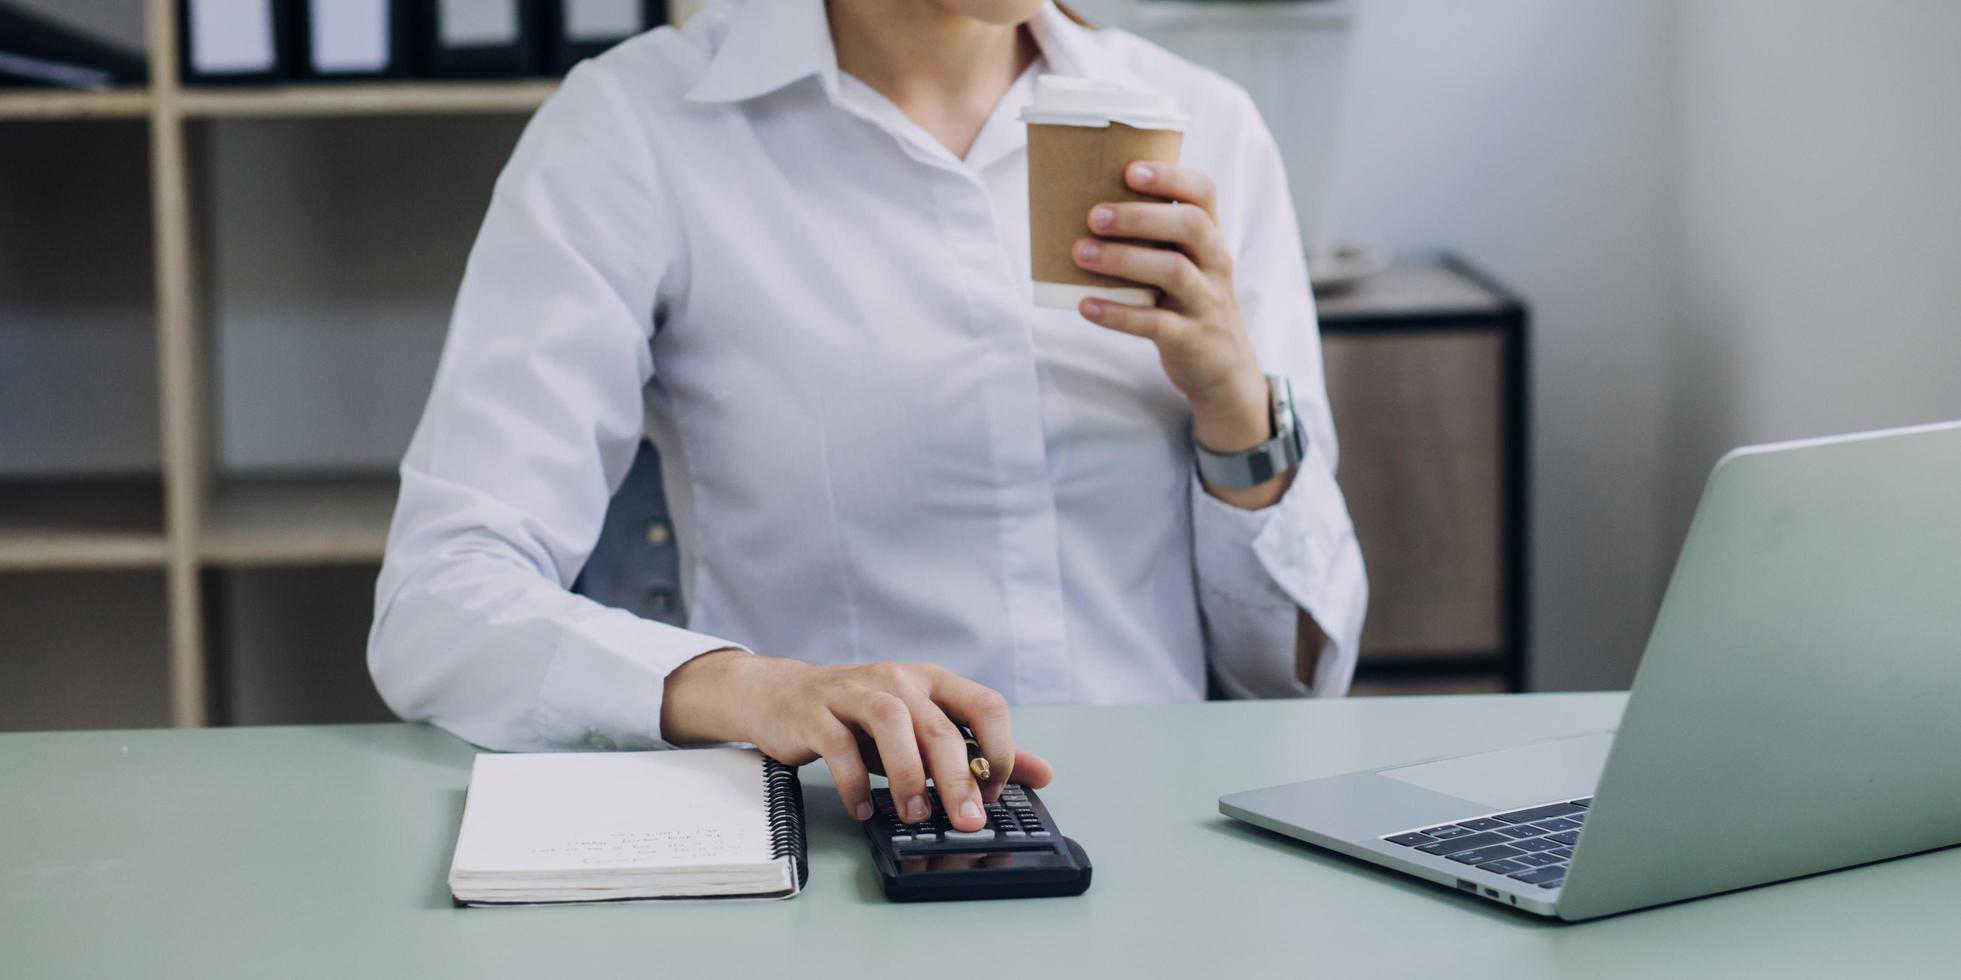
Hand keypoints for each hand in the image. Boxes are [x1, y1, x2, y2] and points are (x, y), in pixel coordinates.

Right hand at [660, 650, 1053, 831]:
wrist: (781, 695)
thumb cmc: (860, 718)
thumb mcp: (922, 729)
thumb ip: (980, 750)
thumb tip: (1042, 773)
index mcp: (933, 682)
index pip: (986, 705)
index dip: (1000, 750)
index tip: (993, 794)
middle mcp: (899, 680)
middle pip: (940, 725)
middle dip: (958, 779)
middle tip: (966, 821)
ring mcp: (855, 692)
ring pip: (893, 724)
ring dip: (908, 776)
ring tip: (913, 816)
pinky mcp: (816, 712)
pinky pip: (840, 745)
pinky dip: (855, 781)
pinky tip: (862, 809)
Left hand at [1074, 162, 1288, 508]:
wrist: (1224, 370)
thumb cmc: (1188, 303)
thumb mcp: (1185, 264)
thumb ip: (1152, 238)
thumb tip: (1078, 206)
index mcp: (1210, 238)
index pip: (1204, 193)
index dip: (1170, 176)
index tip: (1130, 170)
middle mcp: (1215, 264)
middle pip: (1190, 226)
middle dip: (1140, 216)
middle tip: (1093, 215)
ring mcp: (1206, 302)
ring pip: (1173, 271)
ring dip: (1123, 259)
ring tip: (1080, 253)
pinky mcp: (1192, 339)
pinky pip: (1156, 324)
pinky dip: (1119, 314)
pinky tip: (1085, 306)